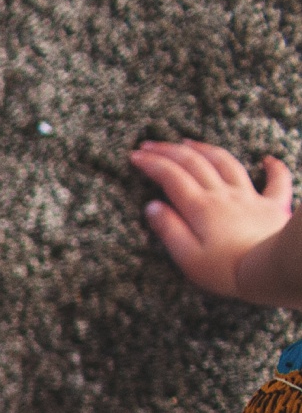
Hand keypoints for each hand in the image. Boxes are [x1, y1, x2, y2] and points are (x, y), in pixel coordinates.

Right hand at [130, 140, 293, 299]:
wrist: (271, 270)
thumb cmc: (226, 270)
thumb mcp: (187, 257)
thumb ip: (169, 229)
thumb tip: (151, 207)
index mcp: (200, 207)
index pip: (171, 177)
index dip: (151, 163)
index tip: (134, 156)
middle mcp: (223, 195)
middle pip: (194, 163)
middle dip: (169, 150)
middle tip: (150, 144)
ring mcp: (250, 197)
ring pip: (227, 163)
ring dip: (205, 149)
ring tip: (189, 142)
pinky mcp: (273, 206)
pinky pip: (277, 181)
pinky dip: (273, 168)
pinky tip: (268, 160)